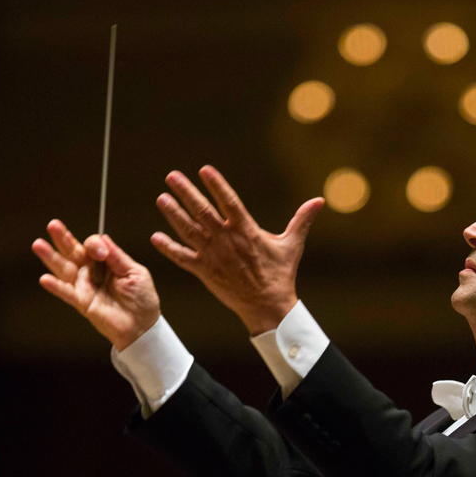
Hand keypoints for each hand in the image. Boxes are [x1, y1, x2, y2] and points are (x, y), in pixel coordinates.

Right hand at [31, 220, 160, 350]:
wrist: (143, 325)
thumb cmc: (142, 298)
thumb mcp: (135, 273)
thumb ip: (118, 257)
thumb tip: (102, 238)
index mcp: (105, 261)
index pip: (92, 245)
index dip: (94, 245)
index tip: (101, 253)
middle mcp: (91, 271)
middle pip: (73, 252)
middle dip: (62, 239)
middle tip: (53, 225)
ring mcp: (84, 286)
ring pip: (64, 269)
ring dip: (50, 258)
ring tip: (38, 245)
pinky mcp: (82, 302)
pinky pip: (67, 293)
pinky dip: (56, 287)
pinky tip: (45, 279)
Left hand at [152, 165, 323, 334]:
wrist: (268, 306)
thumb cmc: (280, 274)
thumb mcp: (292, 244)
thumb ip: (302, 220)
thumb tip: (320, 201)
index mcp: (246, 231)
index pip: (229, 202)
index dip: (217, 185)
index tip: (204, 170)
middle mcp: (227, 241)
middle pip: (202, 212)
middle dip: (186, 193)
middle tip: (172, 176)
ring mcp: (214, 256)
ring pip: (189, 231)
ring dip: (174, 214)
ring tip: (162, 198)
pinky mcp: (205, 272)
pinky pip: (183, 258)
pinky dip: (169, 248)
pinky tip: (155, 237)